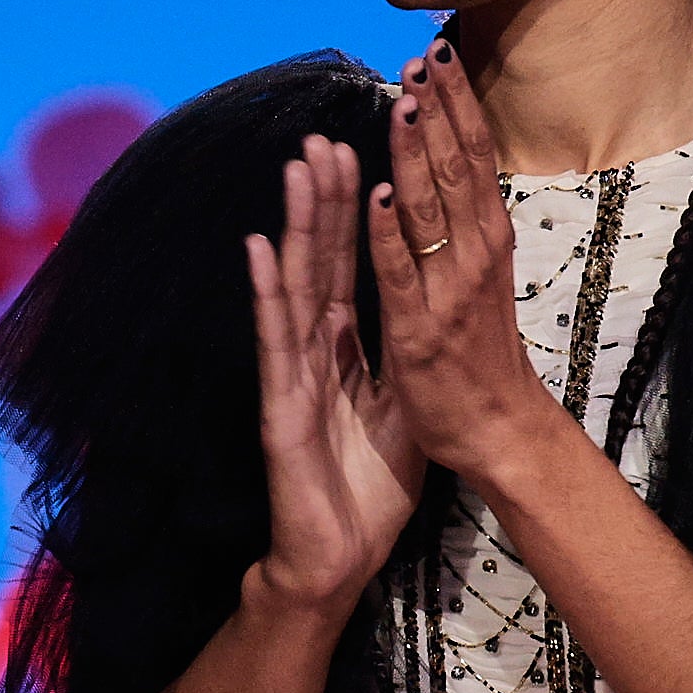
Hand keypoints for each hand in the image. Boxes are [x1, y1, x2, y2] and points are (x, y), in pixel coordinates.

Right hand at [246, 131, 427, 619]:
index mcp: (347, 349)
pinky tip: (259, 248)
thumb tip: (433, 315)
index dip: (355, 211)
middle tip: (325, 136)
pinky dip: (267, 293)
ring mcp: (293, 373)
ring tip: (297, 169)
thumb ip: (405, 358)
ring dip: (295, 225)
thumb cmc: (369, 489)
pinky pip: (275, 340)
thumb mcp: (403, 410)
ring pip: (295, 284)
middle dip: (324, 199)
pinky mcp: (280, 404)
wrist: (338, 555)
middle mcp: (315, 350)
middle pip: (320, 260)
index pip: (351, 265)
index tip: (363, 151)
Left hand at [368, 48, 553, 479]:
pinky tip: (378, 192)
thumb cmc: (486, 353)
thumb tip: (457, 167)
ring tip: (405, 100)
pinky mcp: (416, 329)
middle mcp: (475, 255)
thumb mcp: (483, 276)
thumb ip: (467, 226)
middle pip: (458, 168)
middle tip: (426, 52)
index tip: (440, 52)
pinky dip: (388, 232)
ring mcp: (447, 290)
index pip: (474, 155)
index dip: (457, 103)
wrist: (502, 429)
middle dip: (441, 108)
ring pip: (430, 209)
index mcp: (488, 240)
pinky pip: (398, 272)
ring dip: (416, 152)